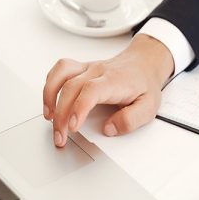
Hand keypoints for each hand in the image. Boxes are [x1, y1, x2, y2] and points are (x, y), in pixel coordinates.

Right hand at [42, 34, 173, 146]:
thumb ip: (131, 120)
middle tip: (60, 137)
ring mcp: (88, 68)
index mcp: (115, 81)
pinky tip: (50, 101)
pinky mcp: (81, 68)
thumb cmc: (145, 85)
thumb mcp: (149, 107)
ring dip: (49, 96)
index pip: (91, 91)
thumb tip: (109, 129)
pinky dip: (50, 84)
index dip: (79, 108)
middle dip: (61, 114)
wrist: (145, 62)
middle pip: (71, 87)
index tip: (73, 127)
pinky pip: (59, 70)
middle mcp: (98, 72)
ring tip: (49, 118)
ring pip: (61, 75)